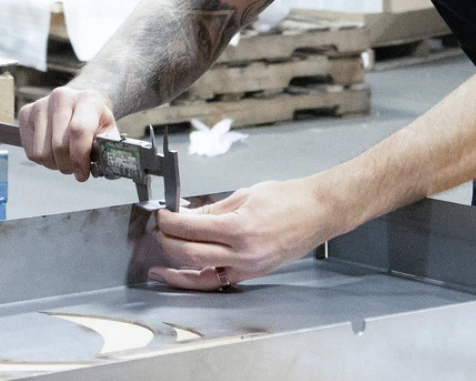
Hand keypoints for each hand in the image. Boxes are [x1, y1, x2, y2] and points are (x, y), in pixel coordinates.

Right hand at [17, 87, 116, 180]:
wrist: (79, 103)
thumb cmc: (95, 121)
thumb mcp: (108, 131)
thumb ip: (106, 148)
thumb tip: (100, 166)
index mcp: (87, 99)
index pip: (78, 131)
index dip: (80, 158)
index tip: (83, 175)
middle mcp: (61, 97)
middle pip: (59, 146)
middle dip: (68, 165)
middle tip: (76, 168)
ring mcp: (40, 104)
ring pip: (42, 153)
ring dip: (55, 165)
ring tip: (65, 159)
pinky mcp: (25, 113)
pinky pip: (31, 152)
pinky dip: (43, 160)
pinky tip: (53, 153)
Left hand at [148, 179, 338, 289]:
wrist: (318, 212)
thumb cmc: (288, 199)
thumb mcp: (244, 195)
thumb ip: (211, 209)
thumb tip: (185, 215)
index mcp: (239, 228)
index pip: (191, 228)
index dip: (170, 222)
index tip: (161, 216)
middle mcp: (243, 252)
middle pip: (190, 253)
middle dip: (168, 243)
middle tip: (158, 232)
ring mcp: (249, 267)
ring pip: (201, 274)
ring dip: (177, 268)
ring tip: (161, 264)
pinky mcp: (253, 273)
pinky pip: (219, 281)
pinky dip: (200, 279)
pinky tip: (186, 274)